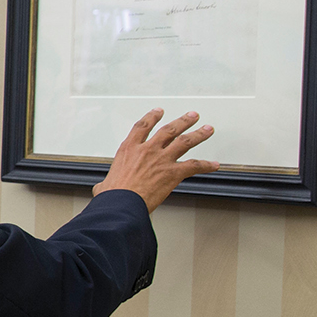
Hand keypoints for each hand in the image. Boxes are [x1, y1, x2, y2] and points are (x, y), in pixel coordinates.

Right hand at [92, 108, 219, 210]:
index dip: (152, 117)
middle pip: (169, 130)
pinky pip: (194, 166)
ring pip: (184, 142)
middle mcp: (147, 150)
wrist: (122, 204)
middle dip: (182, 121)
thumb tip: (102, 189)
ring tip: (207, 129)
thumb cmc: (113, 195)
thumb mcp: (104, 184)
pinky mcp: (173, 173)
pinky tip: (214, 165)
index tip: (158, 112)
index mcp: (129, 149)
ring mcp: (161, 160)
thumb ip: (107, 182)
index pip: (143, 126)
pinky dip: (206, 165)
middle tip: (191, 116)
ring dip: (198, 134)